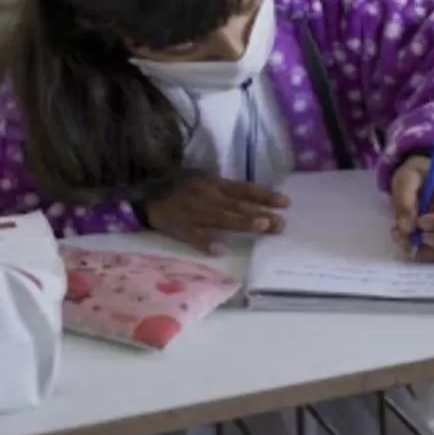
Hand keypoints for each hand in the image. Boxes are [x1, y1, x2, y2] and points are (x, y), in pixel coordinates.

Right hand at [146, 176, 289, 255]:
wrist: (147, 199)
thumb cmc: (182, 192)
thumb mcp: (205, 185)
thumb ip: (227, 193)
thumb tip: (257, 204)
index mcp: (214, 185)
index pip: (244, 190)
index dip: (264, 196)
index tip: (285, 203)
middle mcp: (206, 195)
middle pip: (237, 205)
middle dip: (260, 213)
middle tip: (280, 222)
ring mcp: (192, 211)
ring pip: (220, 217)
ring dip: (241, 222)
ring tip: (261, 227)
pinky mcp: (177, 225)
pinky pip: (192, 235)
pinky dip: (204, 241)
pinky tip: (218, 249)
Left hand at [391, 156, 433, 262]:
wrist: (422, 178)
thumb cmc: (417, 175)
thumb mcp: (406, 177)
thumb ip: (404, 199)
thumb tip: (405, 229)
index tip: (418, 222)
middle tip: (414, 236)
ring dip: (427, 251)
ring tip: (403, 238)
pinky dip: (424, 254)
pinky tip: (408, 242)